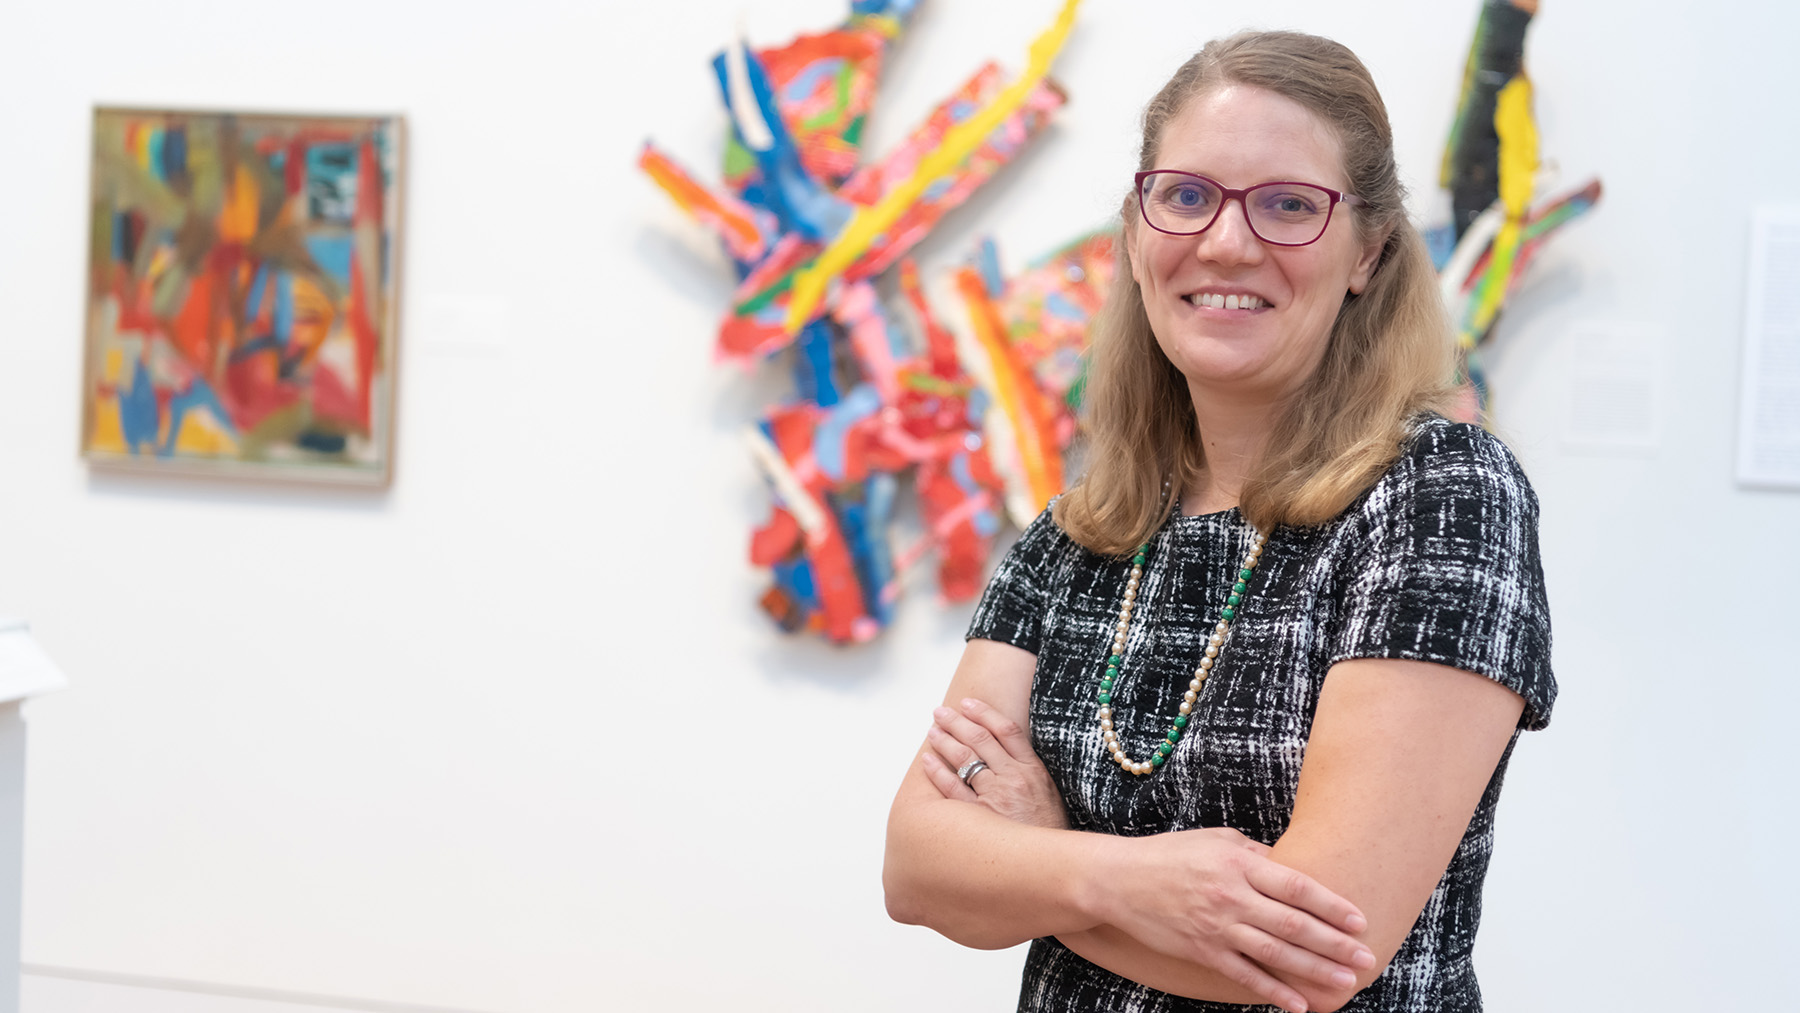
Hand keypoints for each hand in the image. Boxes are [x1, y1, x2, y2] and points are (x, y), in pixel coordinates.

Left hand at [919, 698, 1067, 829]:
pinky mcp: (981, 818)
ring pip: (965, 758)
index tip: (968, 703)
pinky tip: (928, 761)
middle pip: (981, 739)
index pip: (1006, 730)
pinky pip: (954, 789)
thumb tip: (1007, 751)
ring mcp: (997, 797)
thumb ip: (1029, 772)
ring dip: (945, 741)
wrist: (1053, 865)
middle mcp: (1014, 778)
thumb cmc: (1049, 833)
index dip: (985, 712)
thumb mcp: (1049, 796)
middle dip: (957, 721)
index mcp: (1033, 770)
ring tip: (932, 731)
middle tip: (940, 712)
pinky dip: (938, 772)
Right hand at [1090, 828, 1376, 1012]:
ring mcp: (1216, 927)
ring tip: (1345, 982)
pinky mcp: (1202, 951)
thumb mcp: (1217, 840)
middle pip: (1293, 925)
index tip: (1360, 921)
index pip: (1297, 887)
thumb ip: (1257, 854)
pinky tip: (1298, 1005)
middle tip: (1366, 958)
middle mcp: (1231, 897)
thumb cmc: (1172, 854)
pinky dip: (1274, 992)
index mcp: (1239, 864)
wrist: (1120, 880)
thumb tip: (1294, 868)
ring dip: (1314, 971)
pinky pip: (1245, 976)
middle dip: (1334, 945)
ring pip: (1275, 954)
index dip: (1332, 906)